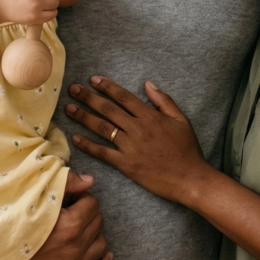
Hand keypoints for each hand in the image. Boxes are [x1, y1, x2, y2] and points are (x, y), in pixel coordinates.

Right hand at [11, 172, 112, 259]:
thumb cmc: (12, 218)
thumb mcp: (35, 195)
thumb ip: (65, 183)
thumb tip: (90, 180)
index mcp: (69, 225)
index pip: (92, 203)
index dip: (82, 197)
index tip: (72, 198)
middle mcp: (74, 247)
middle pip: (98, 223)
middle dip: (89, 214)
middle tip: (75, 211)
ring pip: (101, 246)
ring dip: (95, 235)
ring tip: (82, 229)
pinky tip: (104, 256)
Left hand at [65, 77, 211, 204]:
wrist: (190, 179)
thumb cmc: (187, 150)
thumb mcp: (181, 120)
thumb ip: (164, 101)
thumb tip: (148, 84)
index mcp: (151, 117)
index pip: (124, 97)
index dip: (107, 87)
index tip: (93, 80)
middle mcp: (138, 129)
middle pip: (108, 109)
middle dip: (88, 97)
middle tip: (73, 89)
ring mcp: (131, 147)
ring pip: (103, 128)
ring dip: (84, 117)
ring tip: (69, 108)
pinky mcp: (127, 165)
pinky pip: (103, 153)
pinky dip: (88, 145)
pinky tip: (75, 138)